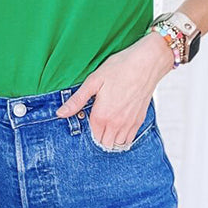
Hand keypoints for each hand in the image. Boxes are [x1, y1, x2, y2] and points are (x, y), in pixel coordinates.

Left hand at [56, 31, 173, 146]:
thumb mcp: (93, 81)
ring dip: (111, 138)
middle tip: (97, 123)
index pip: (92, 136)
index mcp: (102, 115)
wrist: (147, 63)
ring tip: (108, 125)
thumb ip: (76, 100)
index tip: (89, 118)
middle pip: (104, 143)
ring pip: (117, 144)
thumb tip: (60, 113)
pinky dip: (123, 137)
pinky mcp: (139, 120)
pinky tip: (119, 126)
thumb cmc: (120, 68)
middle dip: (99, 136)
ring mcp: (129, 123)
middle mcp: (116, 123)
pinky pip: (129, 139)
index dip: (89, 129)